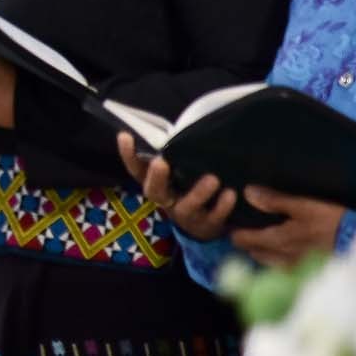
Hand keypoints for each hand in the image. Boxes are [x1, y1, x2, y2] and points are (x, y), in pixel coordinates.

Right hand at [116, 135, 236, 239]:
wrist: (206, 228)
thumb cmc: (189, 188)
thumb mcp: (179, 173)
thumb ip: (176, 156)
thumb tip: (178, 127)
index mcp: (156, 184)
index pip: (136, 169)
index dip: (128, 155)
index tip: (125, 135)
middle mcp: (167, 200)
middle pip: (154, 191)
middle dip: (157, 177)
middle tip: (160, 162)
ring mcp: (186, 215)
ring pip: (187, 206)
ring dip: (198, 193)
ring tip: (213, 179)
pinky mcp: (207, 226)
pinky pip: (214, 217)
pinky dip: (222, 206)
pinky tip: (230, 194)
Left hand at [230, 188, 346, 266]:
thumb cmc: (331, 221)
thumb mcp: (304, 205)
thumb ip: (274, 200)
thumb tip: (247, 193)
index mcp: (277, 240)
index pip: (245, 240)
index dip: (235, 232)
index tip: (231, 224)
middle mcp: (280, 258)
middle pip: (253, 252)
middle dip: (246, 242)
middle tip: (243, 230)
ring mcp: (293, 267)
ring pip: (267, 261)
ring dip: (260, 251)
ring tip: (261, 239)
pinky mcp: (306, 272)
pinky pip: (282, 267)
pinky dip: (275, 259)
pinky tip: (281, 251)